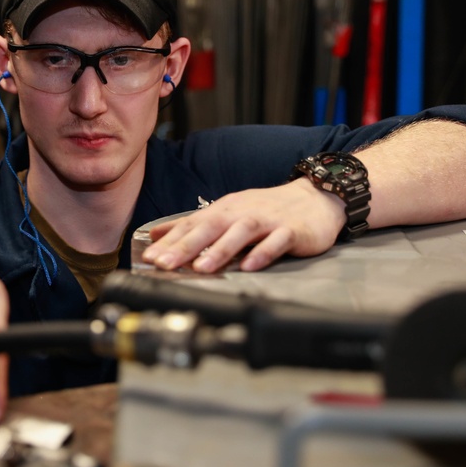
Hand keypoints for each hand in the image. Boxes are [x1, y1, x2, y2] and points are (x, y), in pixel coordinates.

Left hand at [141, 180, 347, 272]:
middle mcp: (242, 213)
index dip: (171, 241)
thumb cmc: (267, 209)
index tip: (150, 258)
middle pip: (211, 228)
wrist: (315, 198)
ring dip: (220, 250)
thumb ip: (193, 225)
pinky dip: (263, 253)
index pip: (193, 225)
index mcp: (224, 210)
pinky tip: (250, 266)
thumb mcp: (227, 212)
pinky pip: (276, 242)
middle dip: (186, 247)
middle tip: (165, 264)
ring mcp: (267, 220)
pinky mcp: (291, 231)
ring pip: (241, 233)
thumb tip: (157, 235)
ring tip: (201, 268)